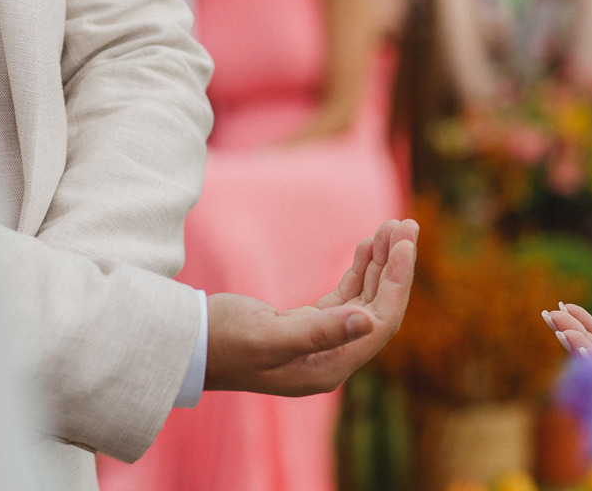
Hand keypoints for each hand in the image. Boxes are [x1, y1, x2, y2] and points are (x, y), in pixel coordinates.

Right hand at [204, 218, 417, 395]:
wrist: (185, 344)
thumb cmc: (221, 341)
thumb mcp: (268, 335)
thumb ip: (318, 331)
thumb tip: (367, 323)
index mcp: (328, 367)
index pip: (380, 322)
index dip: (397, 282)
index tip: (406, 243)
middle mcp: (331, 358)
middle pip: (378, 308)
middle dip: (394, 265)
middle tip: (406, 224)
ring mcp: (320, 343)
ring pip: (363, 299)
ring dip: (379, 263)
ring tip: (392, 227)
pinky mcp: (306, 326)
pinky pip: (345, 297)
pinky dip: (358, 270)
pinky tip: (366, 246)